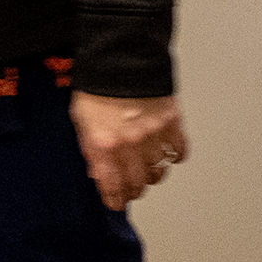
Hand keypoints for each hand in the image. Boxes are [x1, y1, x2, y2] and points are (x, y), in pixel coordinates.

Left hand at [75, 90, 186, 210]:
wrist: (121, 58)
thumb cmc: (99, 86)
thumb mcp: (82, 121)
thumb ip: (91, 149)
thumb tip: (99, 171)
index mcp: (103, 144)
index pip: (112, 186)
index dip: (115, 199)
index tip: (116, 203)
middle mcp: (129, 144)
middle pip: (138, 183)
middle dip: (134, 191)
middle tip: (133, 191)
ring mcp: (153, 134)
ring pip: (159, 171)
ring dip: (154, 176)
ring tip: (150, 172)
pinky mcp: (171, 122)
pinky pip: (179, 151)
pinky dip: (176, 157)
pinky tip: (169, 155)